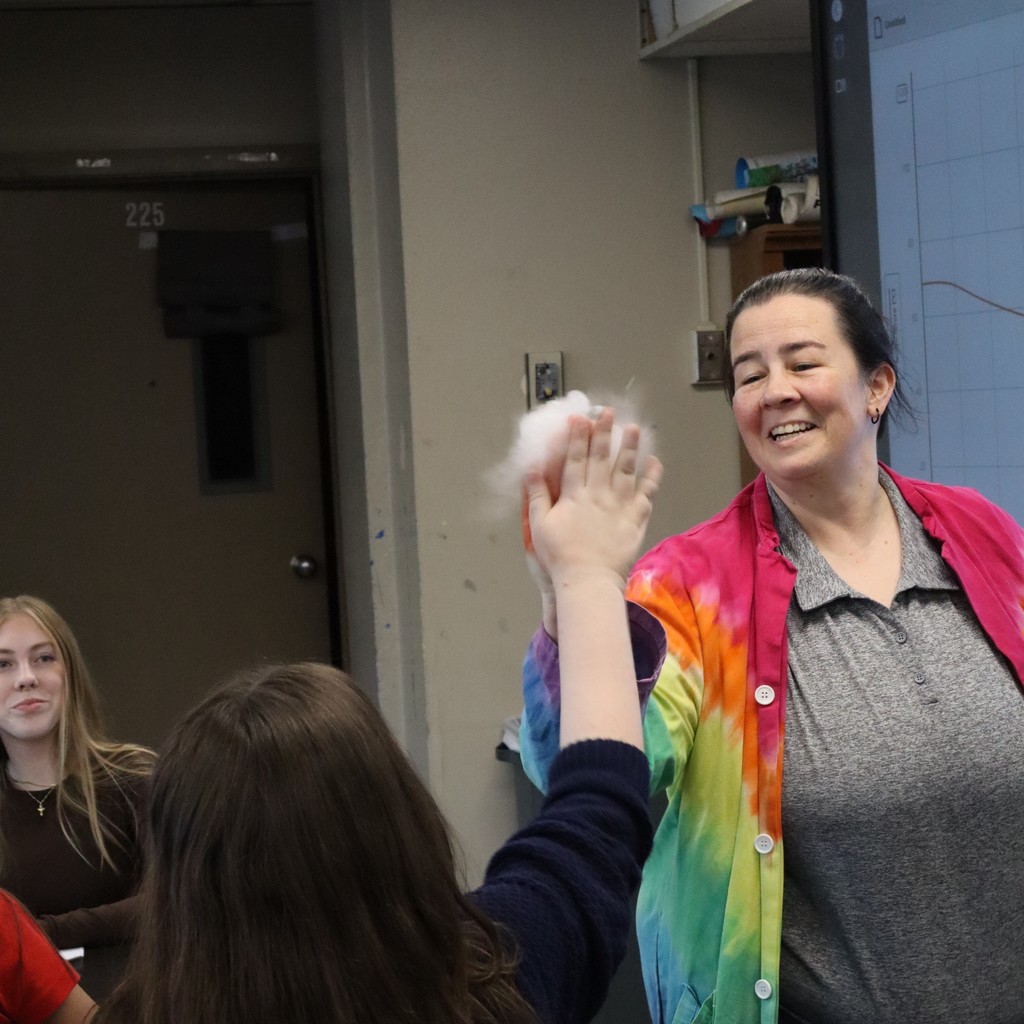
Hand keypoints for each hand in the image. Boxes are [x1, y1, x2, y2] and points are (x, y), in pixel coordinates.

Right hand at [525, 409, 661, 597]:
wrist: (589, 581)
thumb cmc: (559, 556)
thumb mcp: (539, 526)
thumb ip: (536, 496)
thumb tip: (531, 468)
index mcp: (573, 495)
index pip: (575, 459)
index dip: (577, 436)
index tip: (580, 417)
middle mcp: (598, 494)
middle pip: (602, 458)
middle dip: (604, 432)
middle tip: (608, 412)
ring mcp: (620, 506)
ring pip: (627, 470)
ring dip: (630, 447)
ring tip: (634, 428)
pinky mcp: (636, 520)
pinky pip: (646, 494)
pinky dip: (652, 478)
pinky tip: (654, 462)